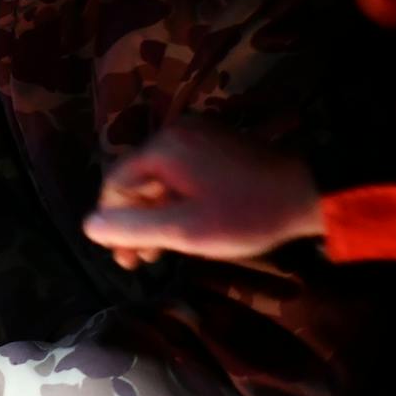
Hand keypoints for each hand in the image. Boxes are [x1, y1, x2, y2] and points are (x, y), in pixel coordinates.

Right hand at [83, 122, 323, 264]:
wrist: (307, 193)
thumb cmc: (244, 214)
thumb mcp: (185, 230)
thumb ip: (134, 228)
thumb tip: (88, 227)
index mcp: (163, 148)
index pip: (116, 183)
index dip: (113, 222)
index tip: (124, 257)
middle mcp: (176, 133)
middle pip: (137, 180)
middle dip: (135, 222)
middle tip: (140, 262)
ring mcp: (199, 136)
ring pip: (160, 179)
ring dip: (155, 215)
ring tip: (161, 251)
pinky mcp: (217, 145)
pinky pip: (181, 173)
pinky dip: (176, 201)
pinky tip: (184, 227)